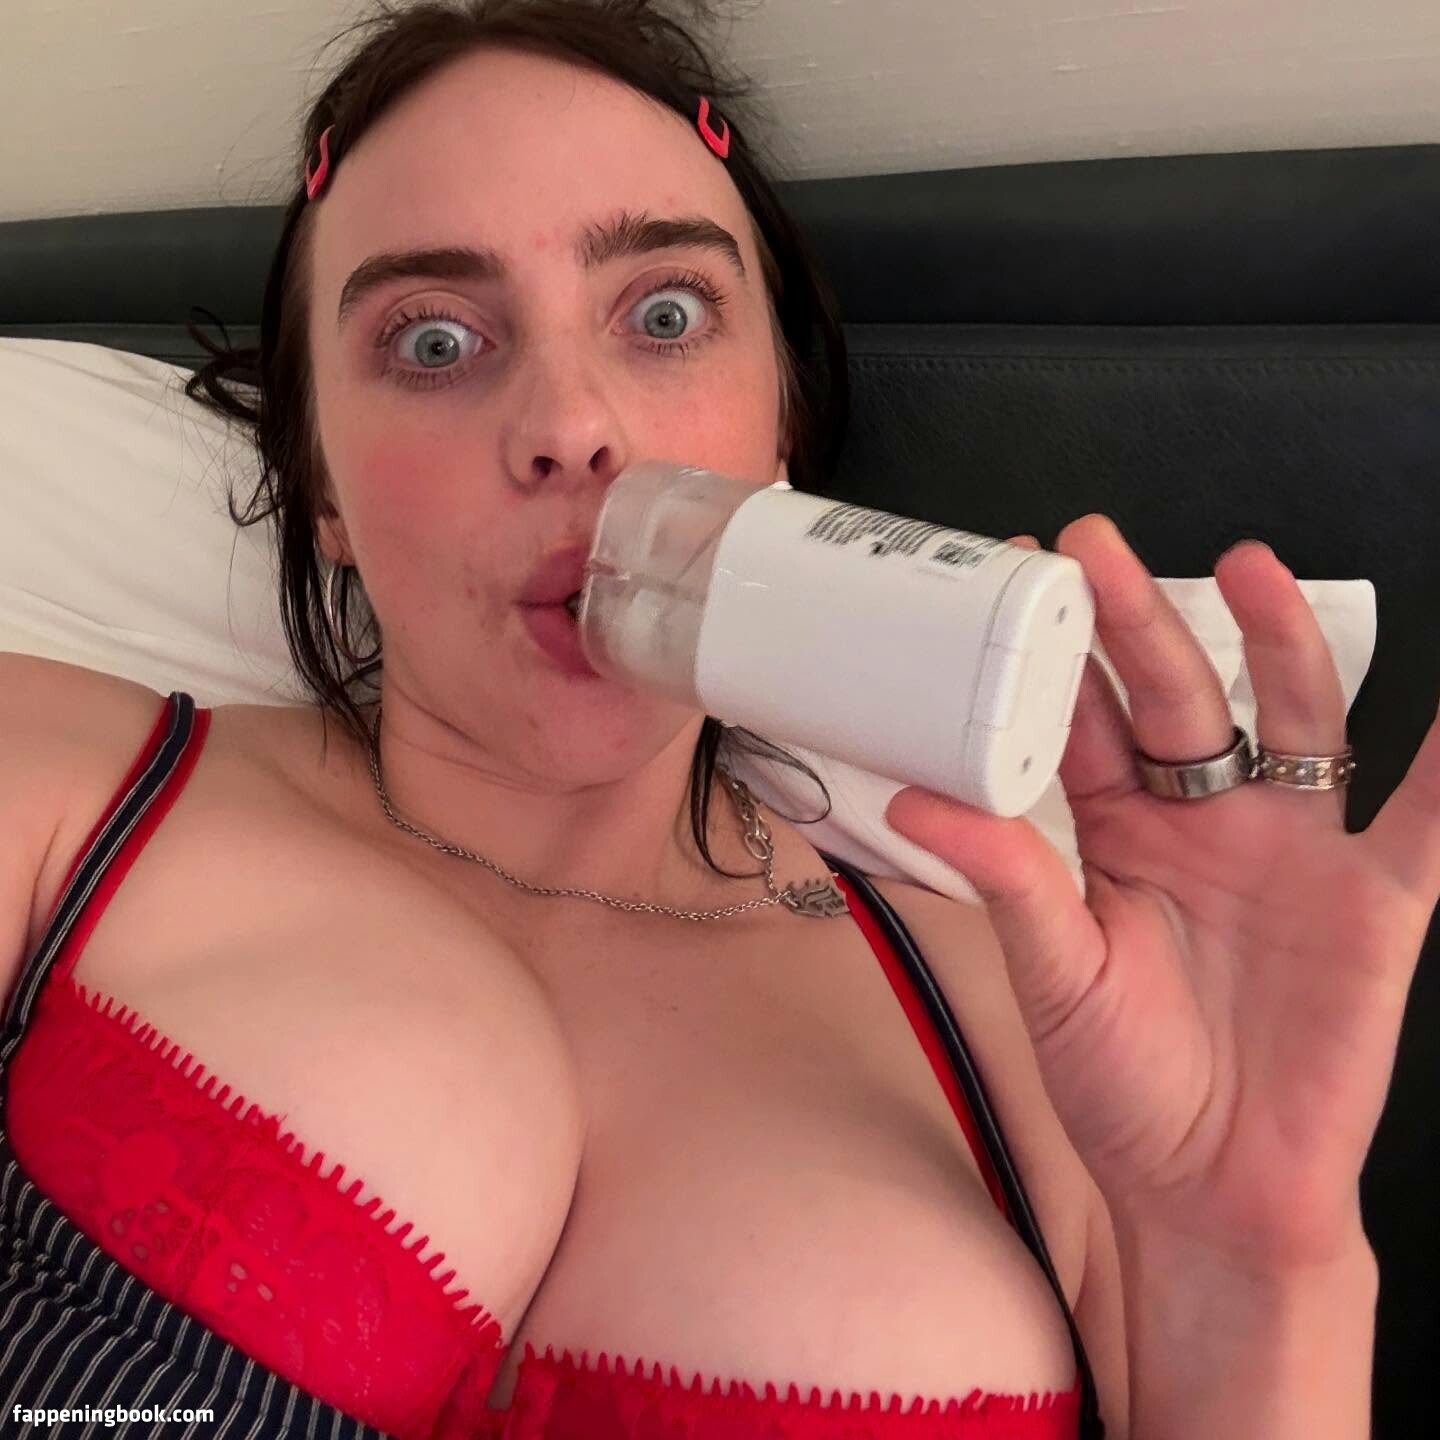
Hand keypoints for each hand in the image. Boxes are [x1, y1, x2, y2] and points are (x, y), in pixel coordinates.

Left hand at [884, 516, 1439, 1274]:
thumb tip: (918, 799)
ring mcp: (1289, 853)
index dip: (1052, 653)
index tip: (1013, 576)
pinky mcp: (1370, 903)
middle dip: (1137, 621)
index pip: (1080, 722)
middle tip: (1094, 544)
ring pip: (1288, 723)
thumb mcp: (1054, 974)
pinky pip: (1419, 822)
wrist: (1212, 1186)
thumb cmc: (1125, 1084)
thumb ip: (1005, 882)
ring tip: (1242, 568)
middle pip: (1171, 700)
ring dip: (1274, 645)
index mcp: (1116, 836)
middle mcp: (1202, 825)